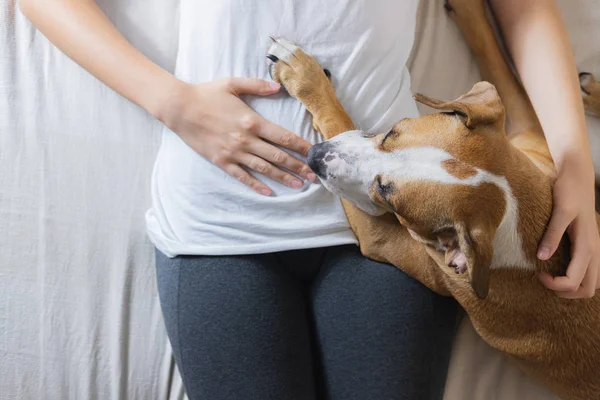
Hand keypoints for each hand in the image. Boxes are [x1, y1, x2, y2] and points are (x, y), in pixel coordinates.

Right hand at [158, 77, 315, 195]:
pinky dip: (256, 185)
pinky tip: (269, 192)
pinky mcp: (222, 161)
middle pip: (278, 156)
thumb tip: (278, 87)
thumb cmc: (206, 94)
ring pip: (264, 169)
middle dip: (298, 166)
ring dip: (283, 178)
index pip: (284, 137)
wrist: (179, 108)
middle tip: (314, 175)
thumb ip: (258, 85)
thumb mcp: (233, 84)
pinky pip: (242, 176)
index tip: (314, 154)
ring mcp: (234, 153)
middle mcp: (246, 140)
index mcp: (252, 121)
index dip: (302, 146)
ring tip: (299, 185)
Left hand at [538, 158, 599, 297]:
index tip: (537, 274)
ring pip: (591, 283)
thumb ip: (552, 235)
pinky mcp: (589, 246)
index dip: (555, 285)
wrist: (577, 176)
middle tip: (544, 279)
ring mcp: (594, 250)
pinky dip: (576, 278)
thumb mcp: (559, 211)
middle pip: (587, 289)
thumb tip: (542, 258)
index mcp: (587, 246)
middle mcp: (595, 251)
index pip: (574, 281)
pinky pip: (589, 272)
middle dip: (565, 292)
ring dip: (572, 287)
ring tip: (551, 277)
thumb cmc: (568, 191)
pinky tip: (558, 269)